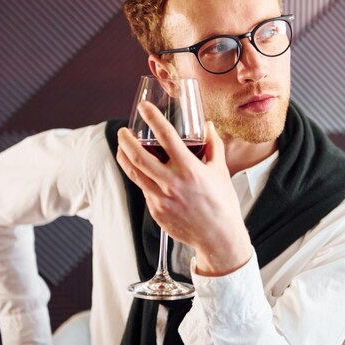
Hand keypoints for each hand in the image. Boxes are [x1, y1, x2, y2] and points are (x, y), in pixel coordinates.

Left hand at [116, 101, 251, 275]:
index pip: (167, 137)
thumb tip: (208, 126)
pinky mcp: (156, 211)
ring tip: (123, 148)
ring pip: (134, 173)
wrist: (218, 237)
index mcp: (190, 170)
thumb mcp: (221, 171)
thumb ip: (214, 146)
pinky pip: (144, 189)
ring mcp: (161, 199)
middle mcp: (172, 183)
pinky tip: (142, 171)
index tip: (145, 108)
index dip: (153, 118)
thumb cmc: (222, 203)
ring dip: (124, 157)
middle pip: (139, 156)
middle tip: (123, 131)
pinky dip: (141, 177)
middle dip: (126, 140)